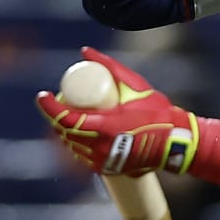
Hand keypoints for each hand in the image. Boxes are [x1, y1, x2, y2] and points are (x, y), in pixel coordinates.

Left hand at [36, 46, 199, 175]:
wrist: (175, 143)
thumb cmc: (158, 113)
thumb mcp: (136, 85)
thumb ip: (110, 66)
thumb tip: (85, 51)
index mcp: (105, 126)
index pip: (65, 118)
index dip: (49, 106)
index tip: (43, 95)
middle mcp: (100, 146)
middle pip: (64, 131)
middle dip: (57, 116)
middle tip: (60, 102)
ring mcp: (102, 160)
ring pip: (71, 145)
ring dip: (66, 131)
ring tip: (71, 116)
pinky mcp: (106, 168)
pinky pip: (82, 156)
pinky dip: (77, 144)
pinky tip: (81, 134)